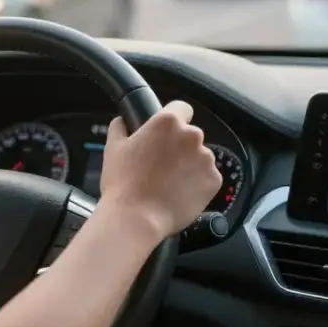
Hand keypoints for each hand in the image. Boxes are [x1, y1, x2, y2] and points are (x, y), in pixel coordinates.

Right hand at [98, 101, 221, 240]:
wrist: (137, 217)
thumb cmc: (123, 182)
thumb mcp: (113, 148)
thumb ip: (120, 128)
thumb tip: (122, 122)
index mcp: (168, 122)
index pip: (181, 108)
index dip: (173, 118)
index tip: (165, 133)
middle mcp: (192, 136)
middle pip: (190, 135)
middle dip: (179, 146)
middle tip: (160, 163)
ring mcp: (206, 159)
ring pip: (199, 156)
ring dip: (188, 165)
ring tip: (168, 182)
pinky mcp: (214, 181)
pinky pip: (206, 177)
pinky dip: (196, 183)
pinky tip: (178, 192)